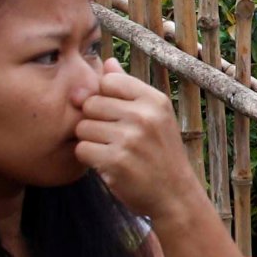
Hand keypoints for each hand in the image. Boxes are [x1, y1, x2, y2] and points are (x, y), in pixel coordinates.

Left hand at [73, 58, 195, 219]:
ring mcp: (130, 139)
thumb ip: (129, 88)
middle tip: (112, 136)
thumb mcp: (155, 116)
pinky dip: (89, 159)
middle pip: (90, 103)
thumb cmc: (161, 153)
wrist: (175, 194)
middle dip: (94, 121)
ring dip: (90, 141)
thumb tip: (107, 61)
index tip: (115, 114)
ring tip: (111, 150)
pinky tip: (106, 164)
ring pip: (83, 127)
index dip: (103, 97)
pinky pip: (82, 149)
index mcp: (154, 100)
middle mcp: (144, 116)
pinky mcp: (116, 161)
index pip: (108, 81)